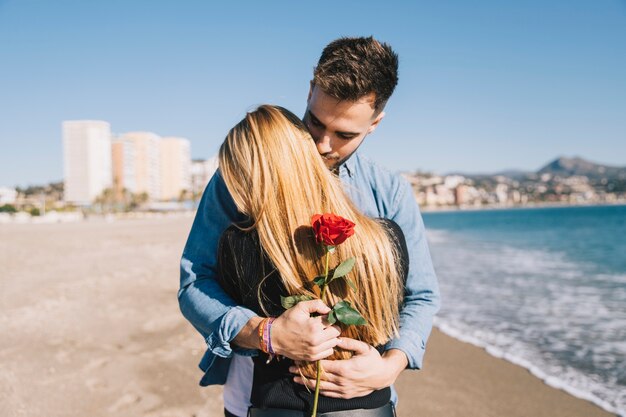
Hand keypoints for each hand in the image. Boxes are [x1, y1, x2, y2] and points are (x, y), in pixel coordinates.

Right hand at [271, 299, 340, 361]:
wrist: (274, 337)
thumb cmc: (287, 320)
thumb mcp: (300, 307)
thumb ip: (316, 304)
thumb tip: (329, 309)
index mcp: (314, 326)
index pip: (333, 321)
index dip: (330, 317)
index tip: (324, 316)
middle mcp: (316, 340)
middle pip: (336, 332)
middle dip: (332, 327)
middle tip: (324, 325)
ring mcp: (315, 351)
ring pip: (334, 343)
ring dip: (330, 337)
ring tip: (322, 333)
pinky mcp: (312, 358)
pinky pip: (329, 352)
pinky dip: (327, 346)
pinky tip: (319, 341)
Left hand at [289, 338, 406, 398]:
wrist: (383, 376)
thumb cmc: (374, 360)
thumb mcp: (364, 348)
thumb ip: (350, 343)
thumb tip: (336, 338)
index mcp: (345, 368)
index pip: (322, 366)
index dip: (309, 363)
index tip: (299, 359)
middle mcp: (341, 381)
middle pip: (318, 377)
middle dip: (303, 373)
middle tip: (291, 368)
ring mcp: (343, 390)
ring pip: (321, 388)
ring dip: (307, 383)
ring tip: (295, 379)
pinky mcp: (345, 395)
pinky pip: (328, 394)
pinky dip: (317, 390)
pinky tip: (309, 386)